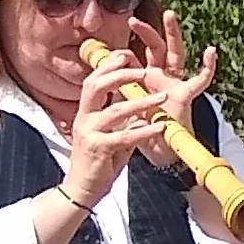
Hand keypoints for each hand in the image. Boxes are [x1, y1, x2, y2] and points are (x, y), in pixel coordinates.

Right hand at [60, 18, 216, 205]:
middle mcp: (84, 118)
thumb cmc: (98, 162)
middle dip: (119, 74)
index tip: (125, 54)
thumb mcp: (110, 136)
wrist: (82, 189)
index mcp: (86, 112)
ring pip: (115, 111)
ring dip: (141, 102)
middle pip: (96, 86)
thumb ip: (123, 122)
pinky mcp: (99, 149)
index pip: (93, 81)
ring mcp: (89, 133)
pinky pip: (125, 136)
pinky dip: (144, 130)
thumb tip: (141, 111)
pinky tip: (159, 126)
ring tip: (162, 98)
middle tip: (142, 70)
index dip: (108, 66)